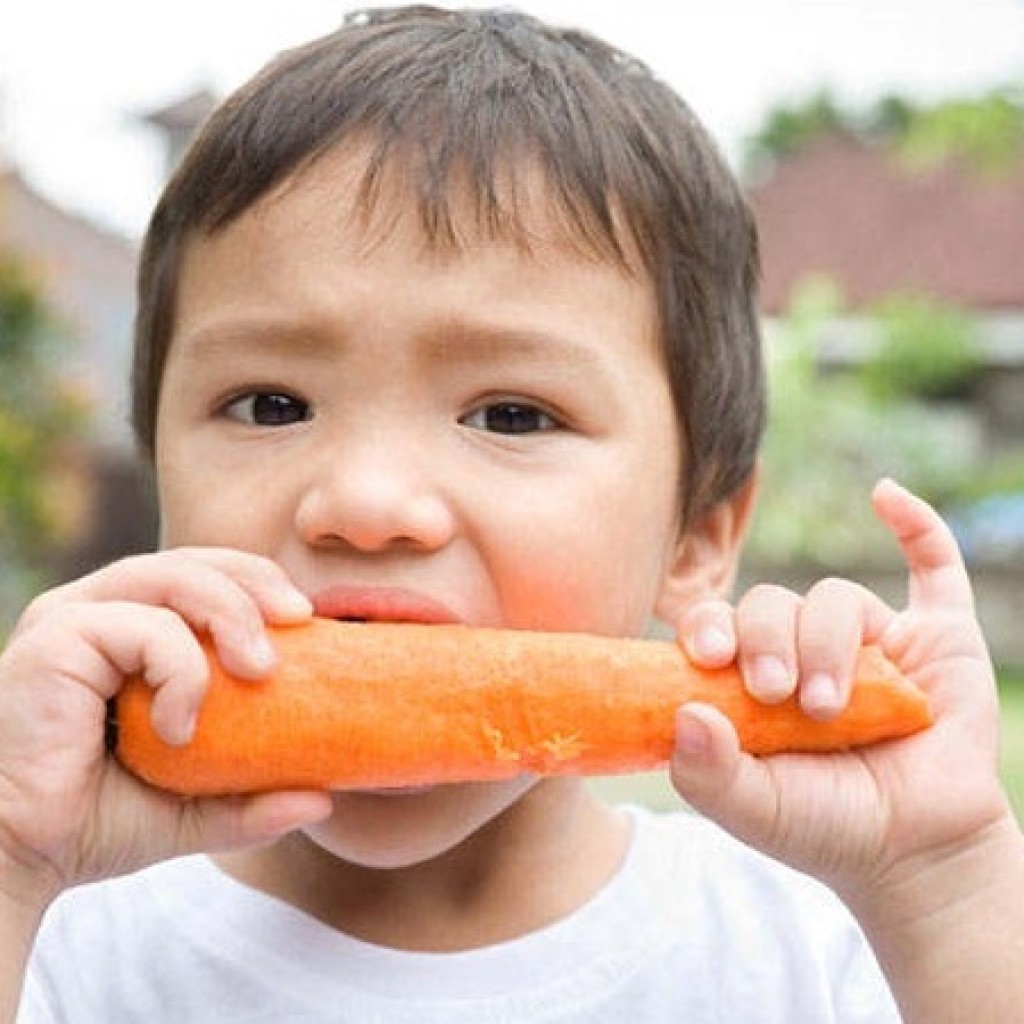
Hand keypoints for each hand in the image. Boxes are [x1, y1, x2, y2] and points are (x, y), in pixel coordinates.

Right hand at [0, 550, 332, 908]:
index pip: (205, 576)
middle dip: (257, 583)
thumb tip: (323, 800)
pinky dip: (181, 670)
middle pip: (194, 561)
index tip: (311, 621)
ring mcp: (72, 617)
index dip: (259, 586)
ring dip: (231, 614)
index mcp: (127, 629)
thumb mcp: (191, 808)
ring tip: (261, 670)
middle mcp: (98, 610)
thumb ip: (251, 800)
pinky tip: (180, 729)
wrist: (11, 859)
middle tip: (302, 623)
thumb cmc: (88, 822)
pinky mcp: (56, 638)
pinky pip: (144, 627)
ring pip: (173, 577)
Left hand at [669, 479, 1012, 895]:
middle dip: (766, 640)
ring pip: (834, 597)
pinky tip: (885, 496)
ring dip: (825, 645)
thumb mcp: (755, 810)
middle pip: (770, 602)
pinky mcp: (936, 636)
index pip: (717, 624)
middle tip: (774, 692)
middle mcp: (803, 646)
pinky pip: (930, 564)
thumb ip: (708, 773)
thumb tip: (684, 714)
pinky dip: (913, 525)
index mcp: (751, 674)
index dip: (708, 625)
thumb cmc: (824, 824)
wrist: (914, 850)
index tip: (709, 654)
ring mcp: (869, 638)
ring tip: (829, 707)